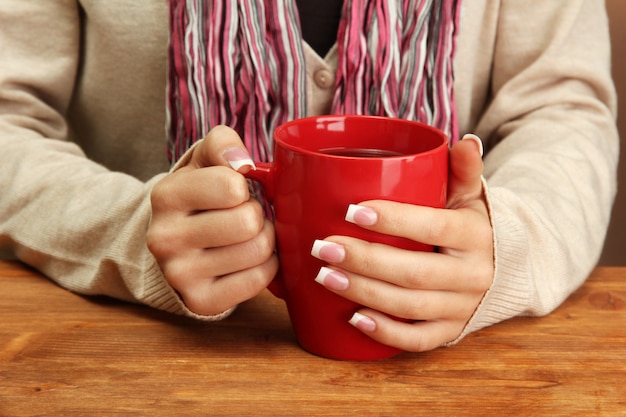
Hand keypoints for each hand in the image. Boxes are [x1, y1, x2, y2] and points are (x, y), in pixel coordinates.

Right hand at [147, 126, 278, 315]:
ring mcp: (180, 274)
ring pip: (259, 251)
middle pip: (248, 222)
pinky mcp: (201, 301)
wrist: (176, 242)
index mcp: (166, 196)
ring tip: (246, 237)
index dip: (244, 187)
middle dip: (257, 215)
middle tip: (244, 216)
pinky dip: (266, 266)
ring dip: (265, 240)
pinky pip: (259, 280)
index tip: (234, 193)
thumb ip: (223, 145)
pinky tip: (248, 259)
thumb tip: (243, 163)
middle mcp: (165, 238)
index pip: (231, 187)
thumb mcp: (204, 161)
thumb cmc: (200, 196)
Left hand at [311, 135, 493, 351]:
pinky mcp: (451, 331)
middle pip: (413, 273)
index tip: (351, 210)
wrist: (505, 269)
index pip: (432, 227)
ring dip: (363, 293)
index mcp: (475, 236)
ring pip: (410, 307)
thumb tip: (466, 140)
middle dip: (363, 261)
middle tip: (322, 246)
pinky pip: (418, 340)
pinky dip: (386, 333)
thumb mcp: (471, 195)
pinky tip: (354, 318)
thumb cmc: (472, 225)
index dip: (393, 220)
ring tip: (325, 276)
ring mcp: (462, 308)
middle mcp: (472, 275)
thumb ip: (464, 169)